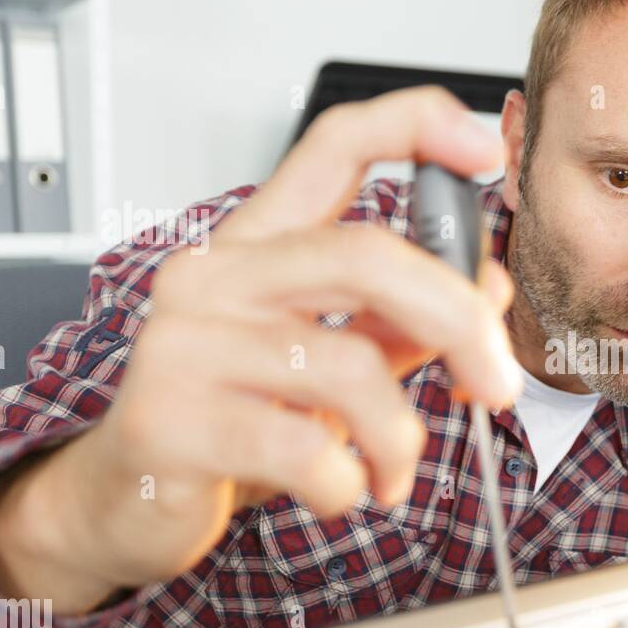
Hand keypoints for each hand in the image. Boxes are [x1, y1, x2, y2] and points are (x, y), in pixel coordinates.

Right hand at [0, 86, 521, 613]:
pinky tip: (341, 492)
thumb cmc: (232, 421)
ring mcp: (185, 344)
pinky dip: (348, 485)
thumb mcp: (326, 361)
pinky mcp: (170, 421)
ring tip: (390, 471)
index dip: (415, 129)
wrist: (129, 499)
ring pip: (348, 367)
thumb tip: (486, 286)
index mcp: (258, 246)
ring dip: (399, 438)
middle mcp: (214, 276)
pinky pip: (305, 450)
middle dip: (461, 322)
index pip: (334, 147)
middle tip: (499, 384)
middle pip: (367, 257)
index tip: (485, 151)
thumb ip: (400, 321)